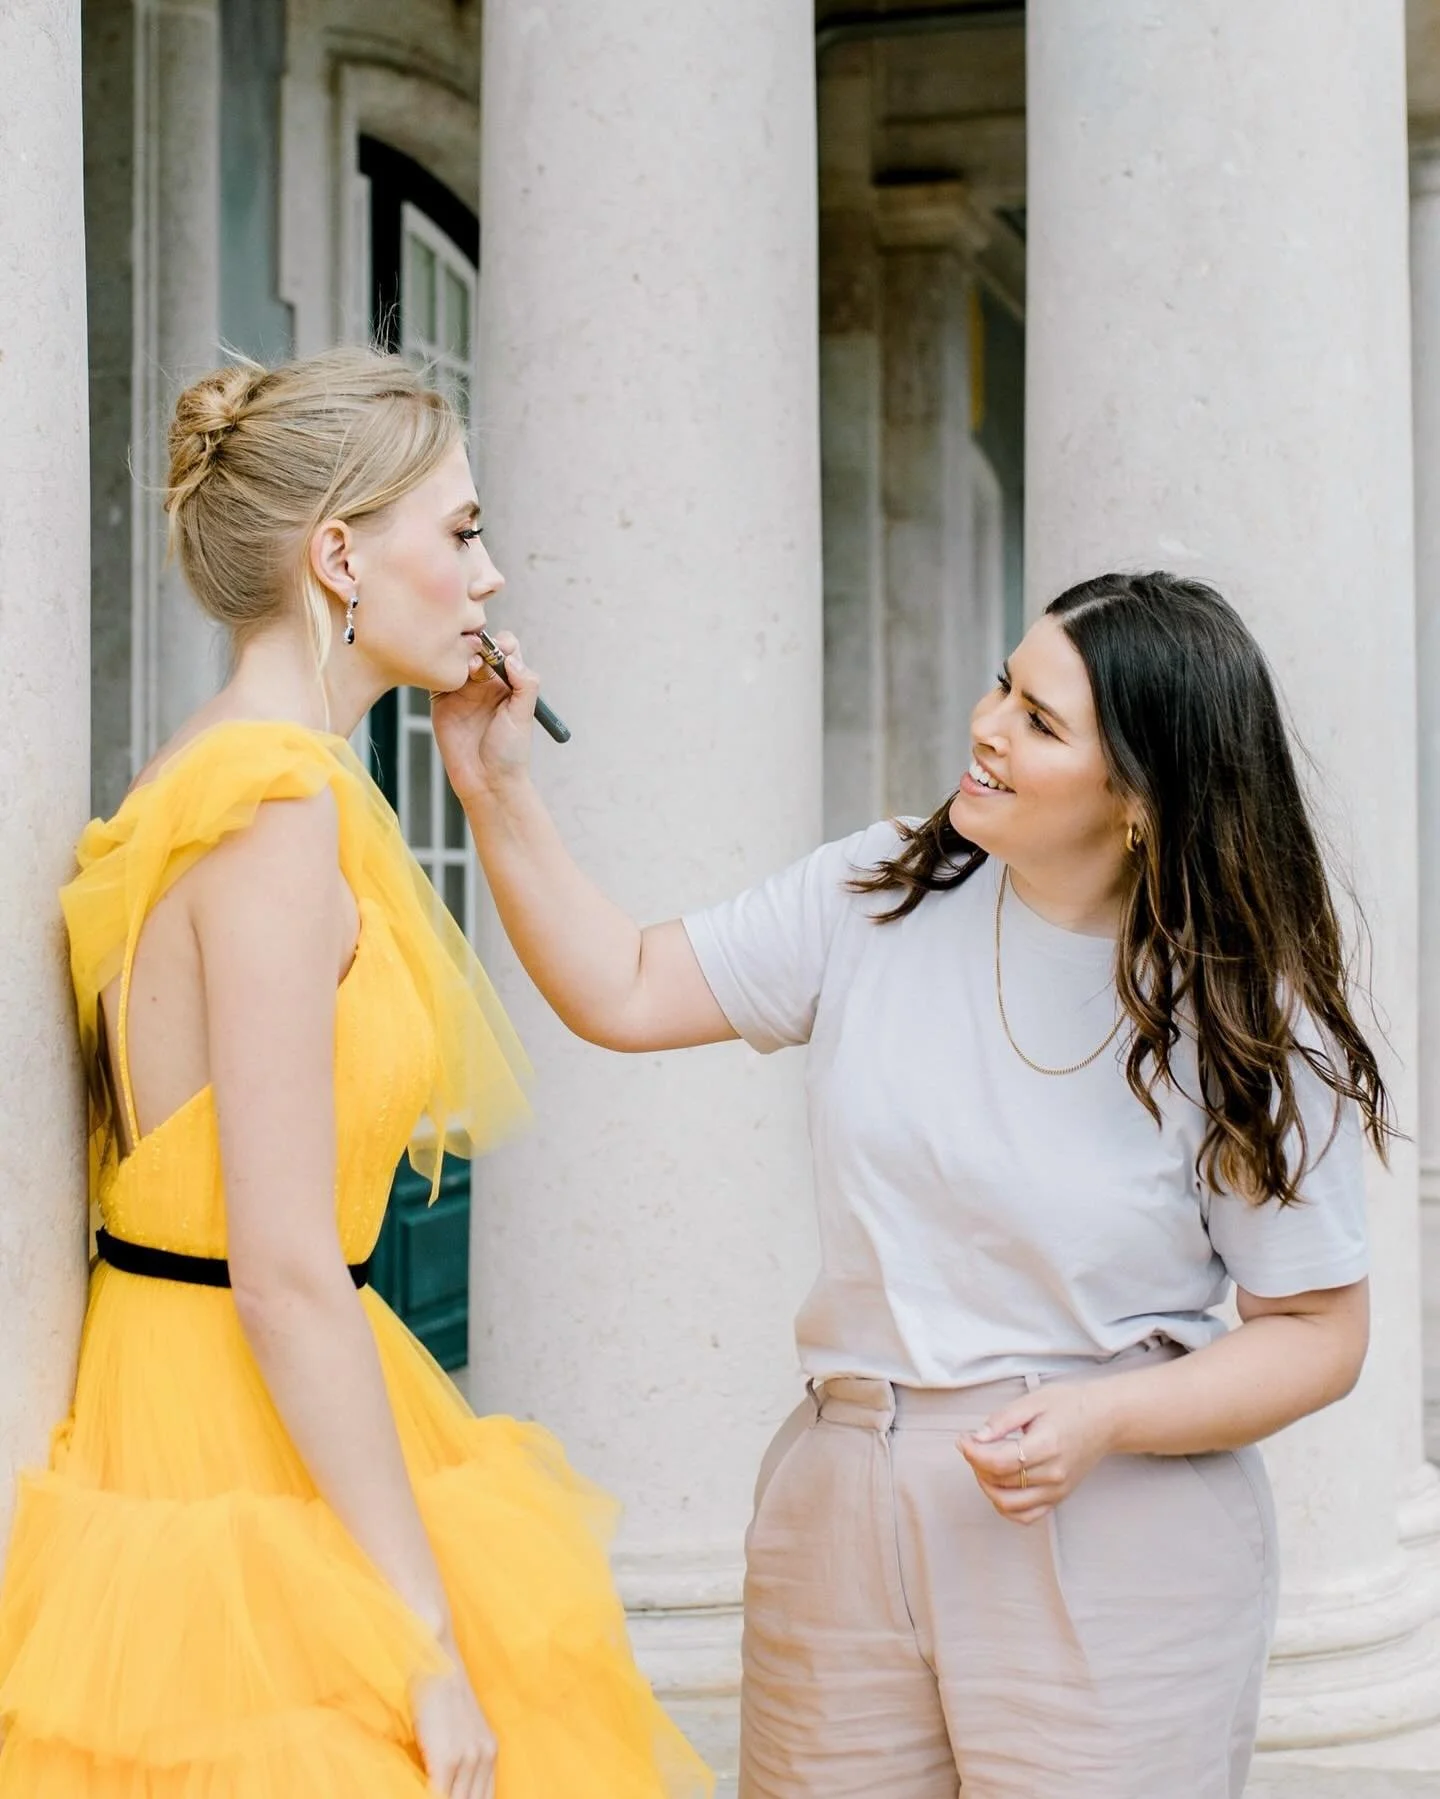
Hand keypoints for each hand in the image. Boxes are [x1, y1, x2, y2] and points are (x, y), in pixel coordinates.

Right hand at [413, 1655, 498, 1798]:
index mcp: (489, 1751)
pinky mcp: (447, 1759)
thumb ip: (462, 1760)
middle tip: (445, 1796)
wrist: (436, 1663)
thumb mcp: (460, 1729)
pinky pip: (439, 1797)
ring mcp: (468, 1758)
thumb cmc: (440, 1694)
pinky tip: (416, 1796)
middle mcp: (484, 1756)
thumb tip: (450, 1786)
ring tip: (426, 1798)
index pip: (486, 1798)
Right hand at [431, 629, 539, 808]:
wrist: (487, 781)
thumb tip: (511, 658)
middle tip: (479, 658)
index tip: (500, 651)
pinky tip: (446, 671)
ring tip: (466, 669)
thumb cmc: (510, 752)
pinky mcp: (442, 700)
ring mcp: (462, 690)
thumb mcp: (524, 716)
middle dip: (478, 645)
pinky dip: (438, 667)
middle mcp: (486, 683)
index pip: (506, 648)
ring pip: (457, 658)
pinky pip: (437, 676)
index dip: (502, 644)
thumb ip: (525, 684)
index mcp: (509, 683)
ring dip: (459, 655)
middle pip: (479, 648)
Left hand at [958, 1380, 1117, 1524]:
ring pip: (1009, 1503)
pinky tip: (998, 1488)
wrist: (1105, 1419)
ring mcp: (1057, 1490)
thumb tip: (978, 1437)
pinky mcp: (1058, 1497)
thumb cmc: (1071, 1405)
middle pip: (1000, 1482)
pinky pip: (1026, 1516)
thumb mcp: (1034, 1401)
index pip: (998, 1462)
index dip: (973, 1453)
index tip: (963, 1440)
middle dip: (976, 1465)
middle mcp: (1053, 1473)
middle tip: (972, 1446)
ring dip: (987, 1487)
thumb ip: (1003, 1420)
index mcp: (1046, 1446)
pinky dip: (1006, 1507)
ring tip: (983, 1465)